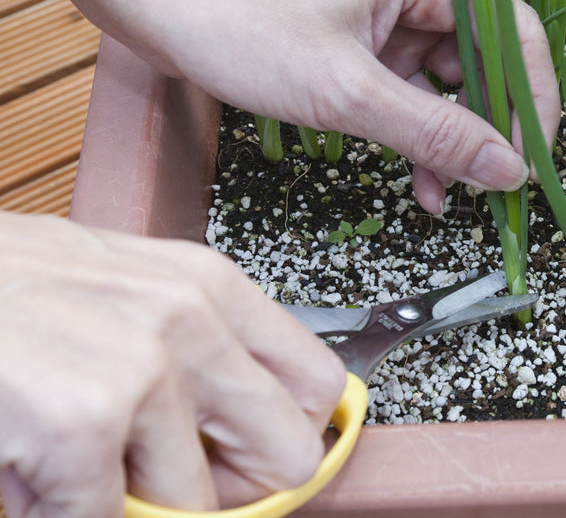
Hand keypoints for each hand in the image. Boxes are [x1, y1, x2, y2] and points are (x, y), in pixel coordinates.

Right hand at [0, 212, 346, 514]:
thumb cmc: (5, 292)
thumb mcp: (123, 296)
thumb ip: (197, 356)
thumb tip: (248, 428)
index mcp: (212, 287)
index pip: (318, 386)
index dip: (288, 440)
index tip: (247, 461)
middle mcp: (190, 320)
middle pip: (286, 455)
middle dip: (227, 492)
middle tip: (157, 484)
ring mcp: (141, 370)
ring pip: (193, 504)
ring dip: (127, 504)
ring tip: (71, 461)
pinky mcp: (82, 422)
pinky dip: (62, 513)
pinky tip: (27, 470)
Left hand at [110, 0, 560, 214]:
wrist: (155, 0)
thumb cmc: (242, 27)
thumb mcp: (348, 93)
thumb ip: (436, 134)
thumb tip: (509, 171)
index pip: (516, 37)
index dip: (532, 106)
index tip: (530, 168)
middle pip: (487, 63)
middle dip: (487, 131)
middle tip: (490, 192)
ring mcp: (393, 10)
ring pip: (450, 84)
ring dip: (449, 142)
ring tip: (444, 197)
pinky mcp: (366, 37)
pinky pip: (412, 89)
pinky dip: (415, 133)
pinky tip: (418, 180)